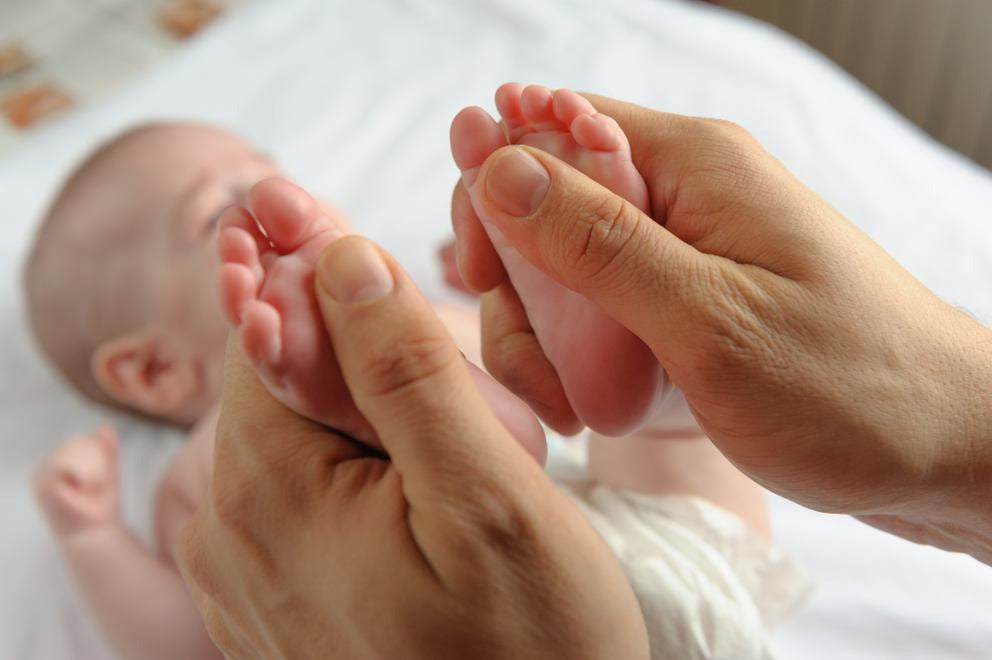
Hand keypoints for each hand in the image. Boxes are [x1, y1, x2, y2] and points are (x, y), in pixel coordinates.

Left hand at [175, 236, 647, 658]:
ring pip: (293, 435)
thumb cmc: (532, 642)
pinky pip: (301, 495)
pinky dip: (352, 464)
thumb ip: (407, 371)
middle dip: (350, 352)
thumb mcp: (487, 494)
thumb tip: (340, 256)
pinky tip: (420, 491)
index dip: (316, 282)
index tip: (357, 245)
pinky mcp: (285, 599)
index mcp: (269, 494)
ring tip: (449, 447)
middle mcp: (233, 535)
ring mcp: (251, 576)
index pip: (262, 332)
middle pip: (275, 382)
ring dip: (359, 408)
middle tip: (443, 378)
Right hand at [452, 94, 991, 559]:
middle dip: (513, 283)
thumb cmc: (848, 387)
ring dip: (542, 334)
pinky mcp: (683, 300)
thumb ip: (600, 243)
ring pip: (561, 266)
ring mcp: (681, 249)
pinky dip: (577, 355)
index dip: (493, 195)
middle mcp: (680, 192)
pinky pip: (598, 308)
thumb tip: (497, 165)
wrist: (946, 450)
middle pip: (542, 204)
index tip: (479, 278)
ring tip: (573, 406)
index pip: (545, 131)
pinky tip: (592, 404)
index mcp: (690, 163)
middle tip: (535, 370)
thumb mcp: (711, 319)